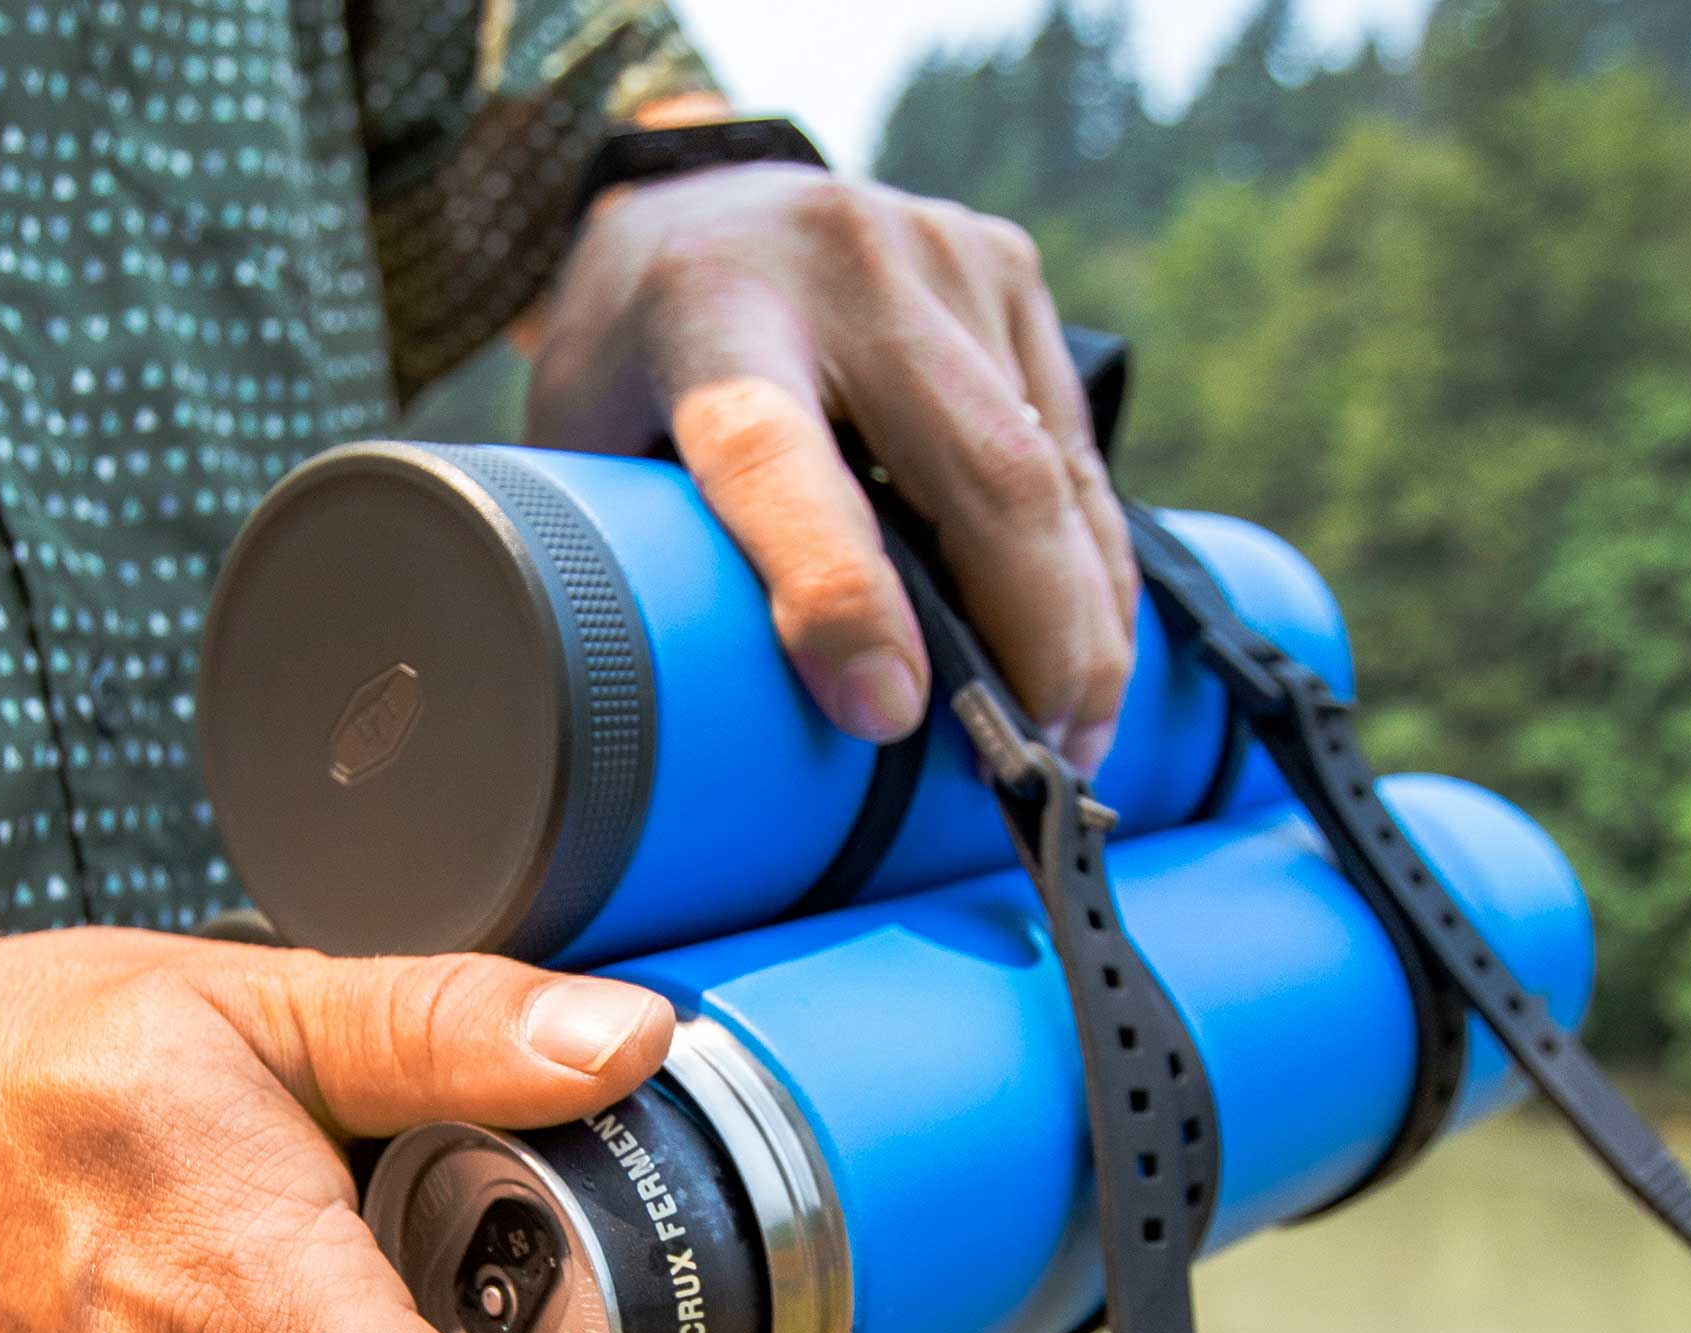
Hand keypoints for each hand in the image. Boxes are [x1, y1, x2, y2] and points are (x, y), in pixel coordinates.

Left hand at [528, 166, 1138, 772]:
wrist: (692, 200)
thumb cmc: (633, 364)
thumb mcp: (593, 450)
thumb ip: (653, 556)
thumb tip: (735, 724)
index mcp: (707, 314)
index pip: (778, 457)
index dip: (837, 594)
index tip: (889, 716)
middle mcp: (840, 267)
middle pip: (979, 475)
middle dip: (1034, 644)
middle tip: (1038, 774)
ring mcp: (942, 259)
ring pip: (1051, 472)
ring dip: (1084, 626)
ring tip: (1077, 740)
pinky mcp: (1009, 273)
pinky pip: (1077, 449)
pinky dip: (1096, 567)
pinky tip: (1097, 652)